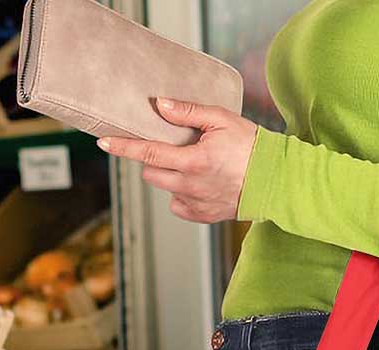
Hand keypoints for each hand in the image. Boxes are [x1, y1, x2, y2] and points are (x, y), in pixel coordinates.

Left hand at [97, 97, 257, 222]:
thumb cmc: (251, 146)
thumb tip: (159, 105)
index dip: (123, 147)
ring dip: (169, 175)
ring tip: (192, 164)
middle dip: (153, 159)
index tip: (104, 143)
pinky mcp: (202, 216)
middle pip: (151, 173)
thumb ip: (187, 112)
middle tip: (171, 147)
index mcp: (193, 161)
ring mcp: (195, 204)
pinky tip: (199, 183)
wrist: (275, 181)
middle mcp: (190, 186)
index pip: (148, 153)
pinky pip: (178, 204)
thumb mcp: (221, 119)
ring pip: (165, 188)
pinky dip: (182, 193)